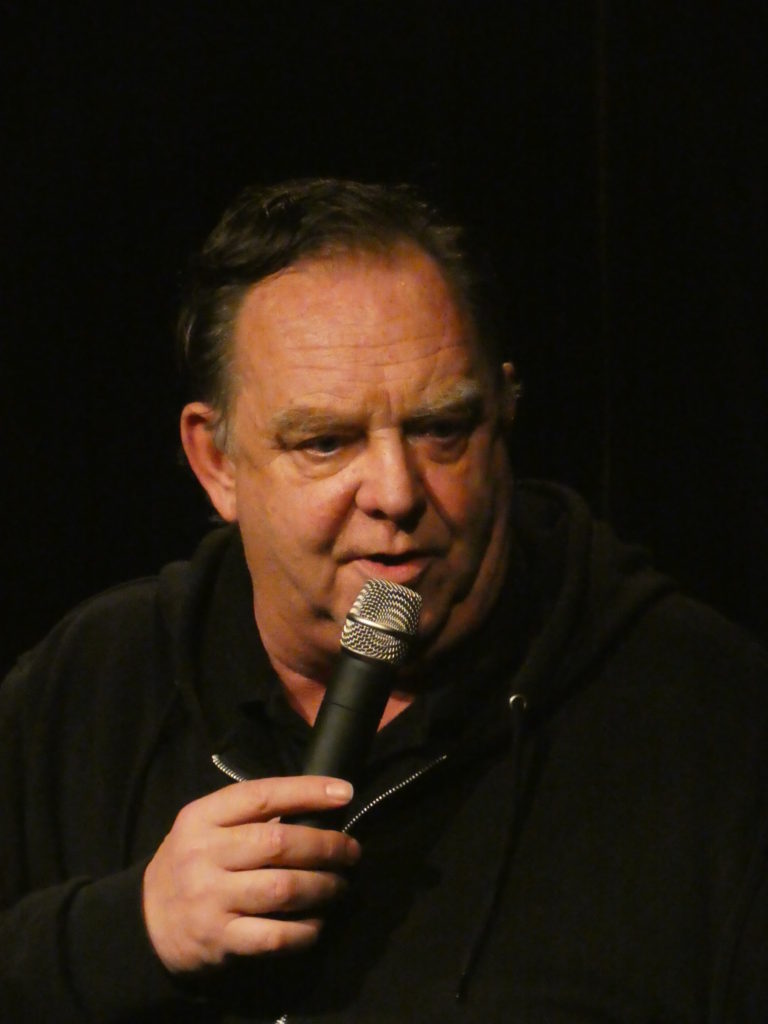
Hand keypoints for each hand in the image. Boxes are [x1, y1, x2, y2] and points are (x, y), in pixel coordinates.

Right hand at [142, 776, 359, 972]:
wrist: (145, 923)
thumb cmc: (190, 863)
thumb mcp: (205, 827)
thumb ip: (249, 815)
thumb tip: (319, 806)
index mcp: (202, 817)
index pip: (261, 796)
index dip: (307, 791)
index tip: (345, 793)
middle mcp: (204, 855)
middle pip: (279, 844)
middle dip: (327, 845)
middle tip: (351, 851)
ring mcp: (211, 900)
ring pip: (284, 889)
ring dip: (324, 886)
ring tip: (341, 884)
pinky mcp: (220, 941)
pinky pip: (276, 936)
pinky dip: (307, 929)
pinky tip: (319, 921)